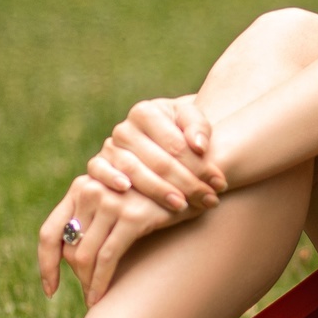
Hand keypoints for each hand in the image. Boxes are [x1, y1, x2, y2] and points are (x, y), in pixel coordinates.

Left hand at [37, 175, 193, 303]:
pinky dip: (100, 282)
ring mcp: (110, 202)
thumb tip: (69, 258)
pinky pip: (107, 259)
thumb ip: (92, 219)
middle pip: (69, 249)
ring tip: (95, 299)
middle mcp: (89, 190)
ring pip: (84, 256)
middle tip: (89, 293)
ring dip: (88, 284)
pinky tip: (100, 297)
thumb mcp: (116, 201)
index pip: (50, 232)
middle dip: (77, 277)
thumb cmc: (151, 198)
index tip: (50, 290)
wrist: (189, 182)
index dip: (46, 265)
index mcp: (79, 188)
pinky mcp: (131, 216)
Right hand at [82, 96, 224, 215]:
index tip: (220, 183)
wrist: (160, 138)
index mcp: (146, 112)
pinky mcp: (97, 164)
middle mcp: (124, 129)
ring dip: (159, 191)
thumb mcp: (192, 121)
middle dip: (186, 183)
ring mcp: (109, 147)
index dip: (200, 166)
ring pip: (133, 170)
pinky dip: (110, 178)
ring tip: (182, 205)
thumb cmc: (180, 131)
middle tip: (208, 200)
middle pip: (158, 160)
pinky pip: (98, 171)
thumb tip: (199, 146)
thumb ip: (199, 128)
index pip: (175, 144)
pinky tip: (126, 189)